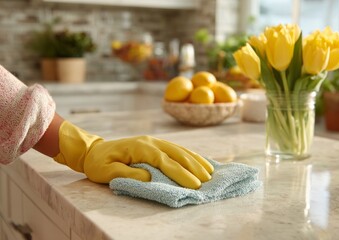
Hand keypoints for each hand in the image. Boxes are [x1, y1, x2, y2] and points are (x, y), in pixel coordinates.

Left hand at [54, 121, 213, 188]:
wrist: (94, 150)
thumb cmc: (99, 163)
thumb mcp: (108, 171)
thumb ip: (129, 174)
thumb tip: (151, 178)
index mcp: (141, 147)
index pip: (165, 161)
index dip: (181, 173)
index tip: (194, 185)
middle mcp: (151, 142)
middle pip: (177, 153)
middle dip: (194, 167)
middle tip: (207, 181)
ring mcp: (154, 141)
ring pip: (179, 149)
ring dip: (195, 160)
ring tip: (209, 171)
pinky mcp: (154, 144)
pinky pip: (176, 149)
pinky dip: (189, 155)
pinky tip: (198, 161)